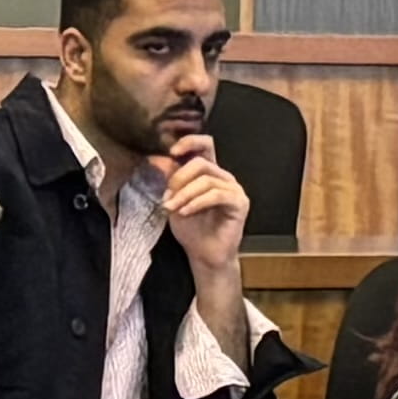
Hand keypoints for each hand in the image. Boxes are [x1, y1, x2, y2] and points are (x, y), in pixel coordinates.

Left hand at [155, 139, 250, 286]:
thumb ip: (170, 181)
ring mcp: (234, 189)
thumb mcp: (174, 201)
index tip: (171, 152)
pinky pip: (216, 194)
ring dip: (184, 194)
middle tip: (167, 197)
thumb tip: (157, 159)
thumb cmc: (191, 230)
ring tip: (171, 208)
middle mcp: (223, 177)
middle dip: (179, 178)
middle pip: (201, 162)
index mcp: (209, 173)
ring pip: (206, 180)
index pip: (205, 145)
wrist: (204, 256)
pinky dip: (197, 202)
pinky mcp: (239, 203)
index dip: (189, 142)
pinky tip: (185, 212)